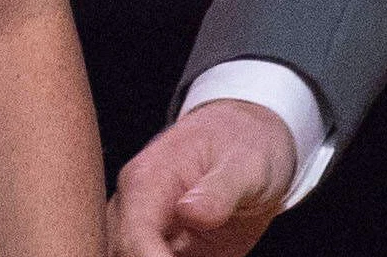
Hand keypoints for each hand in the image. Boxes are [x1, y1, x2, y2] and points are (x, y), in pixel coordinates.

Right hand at [109, 98, 297, 256]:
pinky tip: (214, 256)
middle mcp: (135, 210)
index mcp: (147, 182)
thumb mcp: (246, 163)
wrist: (252, 141)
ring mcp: (145, 235)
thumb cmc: (246, 144)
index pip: (133, 237)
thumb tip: (190, 210)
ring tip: (208, 255)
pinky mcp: (162, 253)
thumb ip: (220, 188)